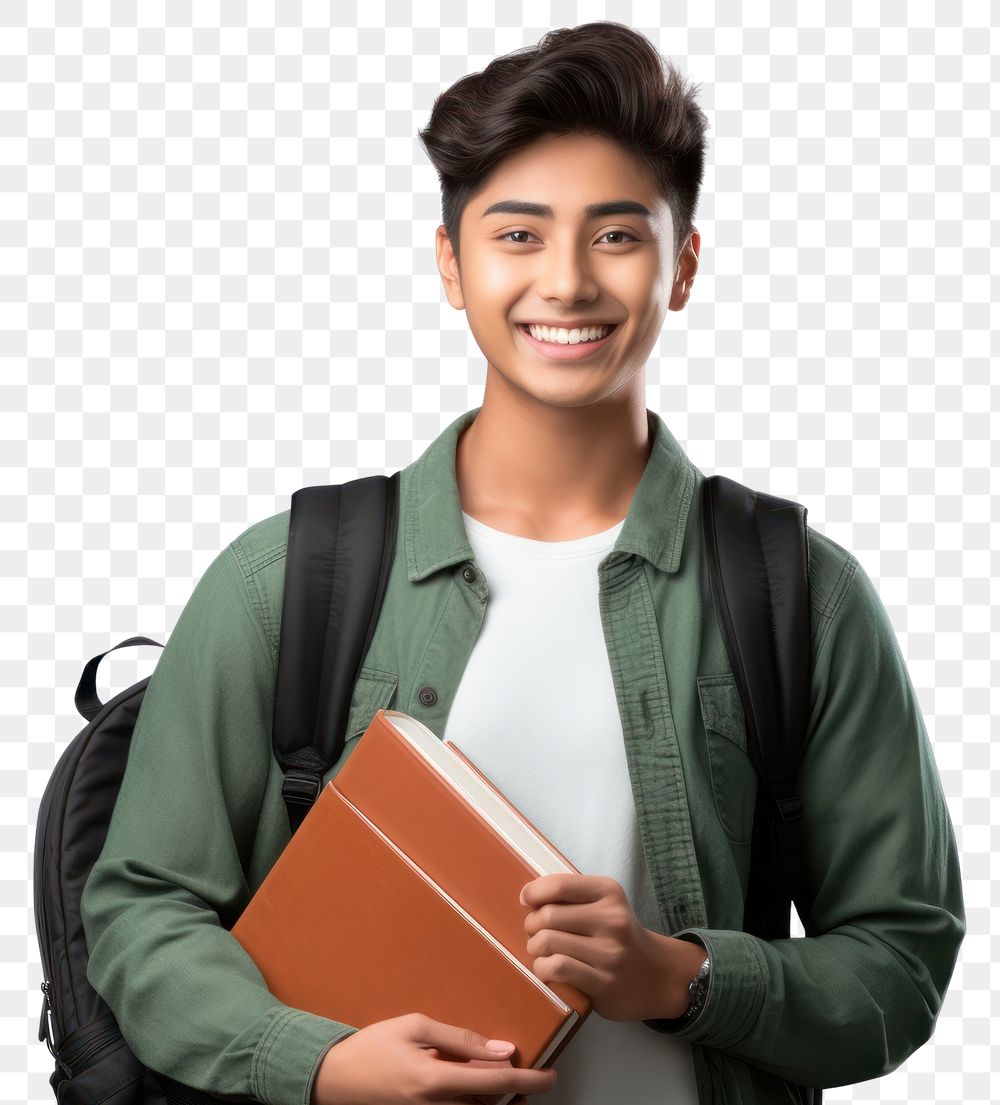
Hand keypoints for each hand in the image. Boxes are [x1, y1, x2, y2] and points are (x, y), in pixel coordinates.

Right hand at [310, 1012, 557, 1104]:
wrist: (332, 1080)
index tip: (551, 1077)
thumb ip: (460, 1038)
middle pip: (488, 1104)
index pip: (494, 1083)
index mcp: (435, 1081)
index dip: (527, 1081)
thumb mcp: (415, 1026)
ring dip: (484, 1095)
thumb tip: (500, 1049)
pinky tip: (457, 1079)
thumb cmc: (373, 1047)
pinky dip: (465, 1099)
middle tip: (510, 1065)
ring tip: (475, 1069)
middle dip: (505, 1088)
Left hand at [519, 873, 698, 1021]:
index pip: (559, 885)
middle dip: (532, 925)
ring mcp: (609, 953)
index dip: (533, 892)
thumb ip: (572, 896)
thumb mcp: (606, 905)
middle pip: (548, 916)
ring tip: (542, 952)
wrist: (657, 976)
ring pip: (548, 942)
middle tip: (536, 933)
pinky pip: (557, 968)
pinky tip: (548, 970)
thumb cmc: (619, 937)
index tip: (527, 900)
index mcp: (609, 893)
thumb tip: (527, 897)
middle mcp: (612, 920)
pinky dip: (543, 969)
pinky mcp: (604, 983)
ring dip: (535, 948)